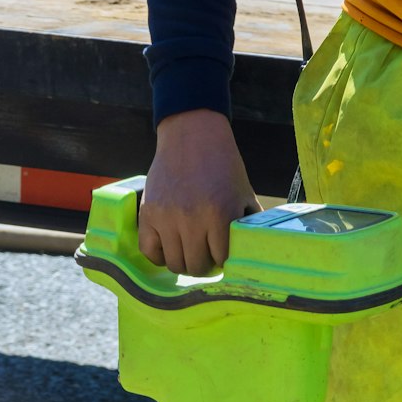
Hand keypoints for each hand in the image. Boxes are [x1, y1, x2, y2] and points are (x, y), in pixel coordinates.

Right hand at [138, 109, 255, 275]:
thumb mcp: (243, 192)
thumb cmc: (222, 164)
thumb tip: (254, 250)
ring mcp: (166, 218)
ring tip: (189, 251)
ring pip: (173, 263)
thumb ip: (248, 221)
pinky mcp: (147, 214)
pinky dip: (159, 255)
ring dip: (183, 262)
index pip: (221, 260)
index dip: (223, 260)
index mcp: (220, 214)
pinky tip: (169, 247)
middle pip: (195, 266)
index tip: (222, 255)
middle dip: (203, 265)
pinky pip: (149, 251)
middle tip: (205, 255)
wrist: (192, 135)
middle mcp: (192, 219)